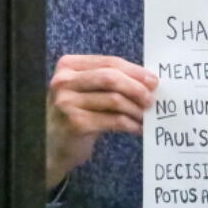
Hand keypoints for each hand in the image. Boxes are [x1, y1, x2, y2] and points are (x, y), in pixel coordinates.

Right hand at [45, 54, 157, 188]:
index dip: (134, 70)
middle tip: (151, 98)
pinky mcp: (76, 123)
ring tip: (146, 116)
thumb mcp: (85, 90)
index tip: (153, 80)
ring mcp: (67, 103)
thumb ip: (108, 80)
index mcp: (68, 65)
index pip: (108, 62)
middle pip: (110, 78)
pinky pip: (113, 120)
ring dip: (135, 109)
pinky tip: (137, 128)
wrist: (54, 145)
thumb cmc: (75, 113)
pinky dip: (130, 124)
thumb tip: (147, 80)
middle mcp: (64, 81)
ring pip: (114, 100)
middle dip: (136, 87)